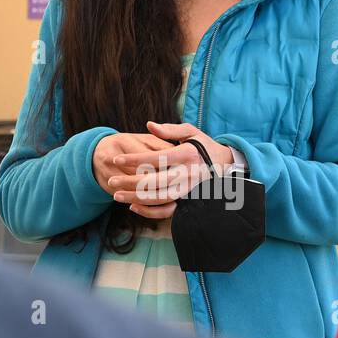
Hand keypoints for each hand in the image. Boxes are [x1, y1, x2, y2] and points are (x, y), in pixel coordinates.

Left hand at [107, 121, 233, 219]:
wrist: (225, 164)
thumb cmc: (203, 145)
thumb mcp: (191, 132)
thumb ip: (170, 129)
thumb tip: (149, 125)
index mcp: (187, 154)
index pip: (157, 158)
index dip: (135, 159)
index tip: (116, 160)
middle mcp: (189, 173)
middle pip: (156, 181)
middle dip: (131, 183)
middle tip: (112, 181)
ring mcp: (189, 189)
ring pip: (160, 198)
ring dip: (137, 199)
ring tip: (116, 196)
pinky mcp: (188, 200)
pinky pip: (168, 210)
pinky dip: (150, 211)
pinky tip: (133, 206)